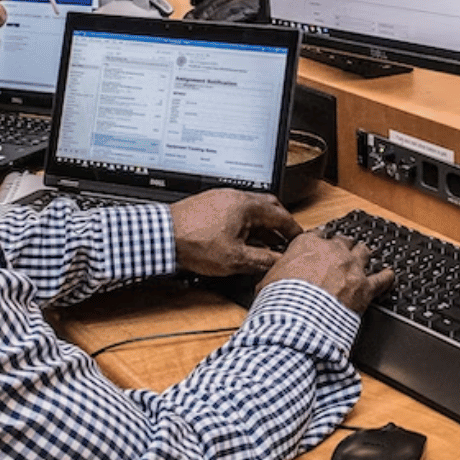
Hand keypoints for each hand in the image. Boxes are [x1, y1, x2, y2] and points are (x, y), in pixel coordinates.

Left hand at [171, 189, 302, 276]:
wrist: (161, 236)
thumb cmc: (193, 242)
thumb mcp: (235, 259)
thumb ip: (262, 260)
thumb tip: (279, 263)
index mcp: (246, 205)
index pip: (281, 214)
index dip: (293, 230)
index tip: (298, 239)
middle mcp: (234, 196)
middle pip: (267, 206)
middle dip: (278, 224)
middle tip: (283, 239)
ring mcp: (219, 198)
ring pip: (249, 209)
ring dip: (259, 225)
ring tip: (262, 244)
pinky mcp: (207, 204)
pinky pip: (234, 211)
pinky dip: (243, 224)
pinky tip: (238, 239)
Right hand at [256, 227, 394, 314]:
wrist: (297, 320)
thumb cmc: (280, 301)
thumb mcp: (267, 282)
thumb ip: (277, 274)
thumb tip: (271, 282)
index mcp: (307, 245)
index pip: (318, 235)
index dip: (320, 242)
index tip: (320, 245)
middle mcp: (332, 251)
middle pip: (343, 240)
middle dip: (343, 246)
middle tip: (342, 253)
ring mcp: (351, 268)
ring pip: (364, 251)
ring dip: (364, 255)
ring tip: (365, 256)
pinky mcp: (364, 288)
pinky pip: (382, 279)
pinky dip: (387, 277)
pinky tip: (389, 276)